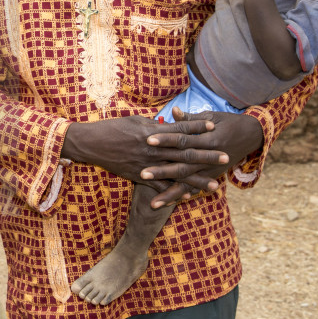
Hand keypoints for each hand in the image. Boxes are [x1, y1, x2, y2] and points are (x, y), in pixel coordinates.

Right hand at [62, 115, 221, 187]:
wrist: (91, 143)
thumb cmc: (112, 128)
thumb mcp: (135, 121)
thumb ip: (154, 126)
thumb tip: (169, 124)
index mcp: (152, 132)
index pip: (180, 129)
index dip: (197, 127)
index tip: (214, 126)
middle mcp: (153, 149)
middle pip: (185, 152)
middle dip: (206, 155)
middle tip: (226, 157)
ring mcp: (147, 164)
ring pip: (177, 173)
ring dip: (197, 180)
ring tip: (215, 185)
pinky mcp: (139, 176)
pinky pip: (160, 187)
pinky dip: (175, 192)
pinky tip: (188, 197)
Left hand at [141, 108, 263, 206]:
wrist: (251, 135)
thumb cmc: (228, 122)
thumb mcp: (211, 117)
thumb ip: (191, 119)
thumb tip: (173, 111)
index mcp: (208, 139)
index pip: (182, 140)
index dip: (165, 139)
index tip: (147, 140)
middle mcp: (209, 158)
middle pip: (182, 166)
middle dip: (162, 171)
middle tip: (142, 174)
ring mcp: (211, 170)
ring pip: (187, 183)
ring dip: (170, 193)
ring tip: (153, 203)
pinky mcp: (212, 177)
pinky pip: (195, 189)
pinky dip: (183, 196)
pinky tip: (169, 204)